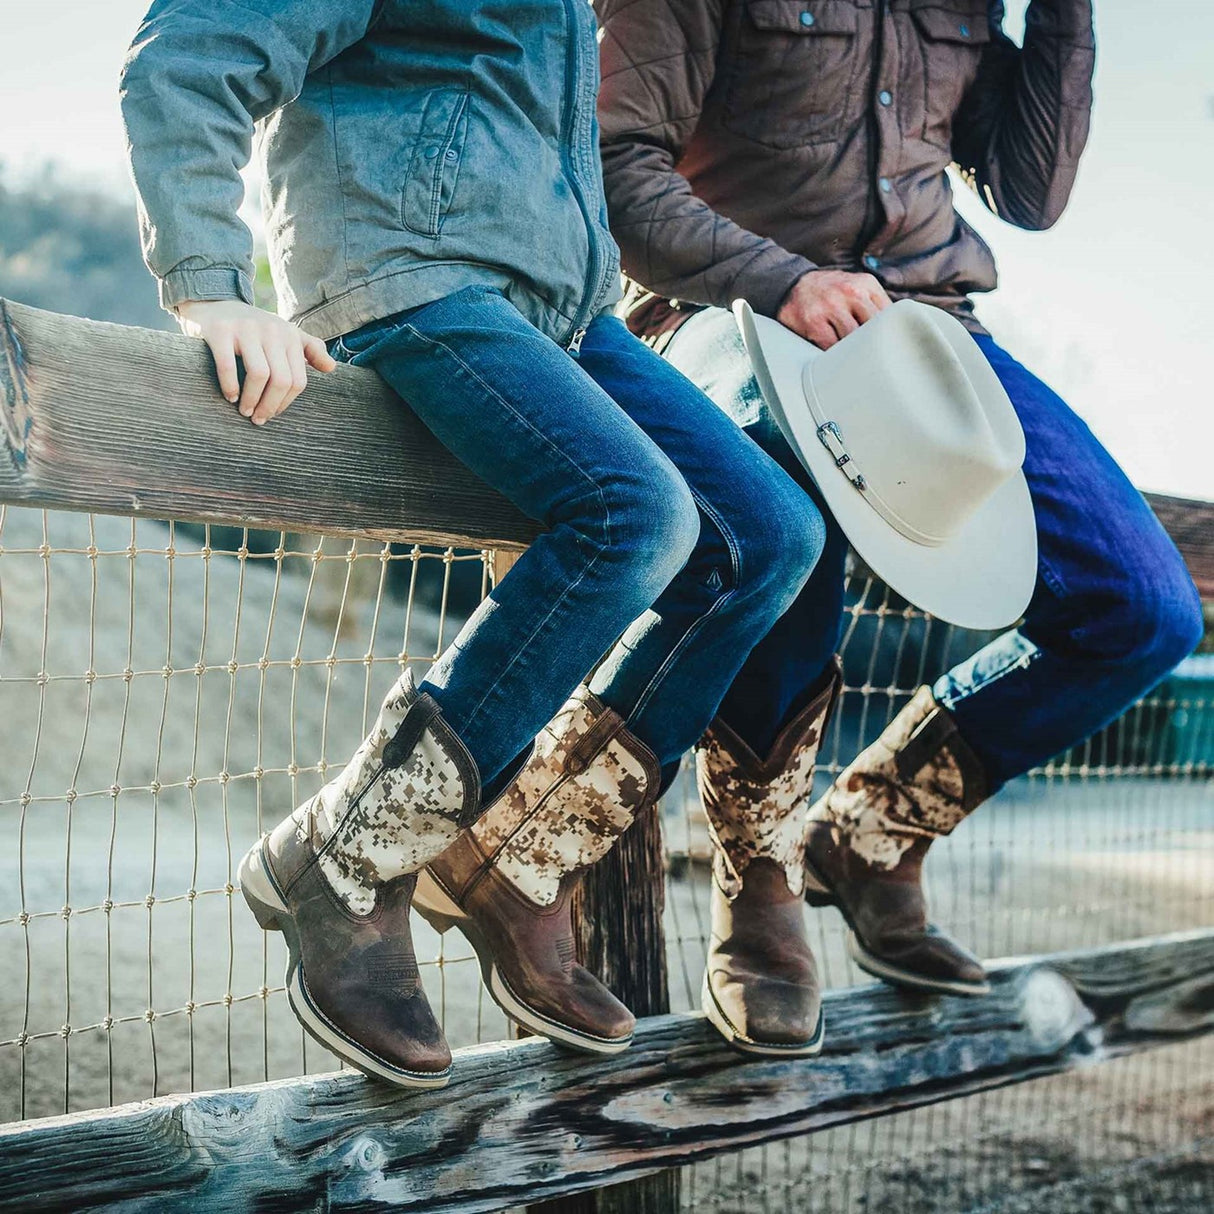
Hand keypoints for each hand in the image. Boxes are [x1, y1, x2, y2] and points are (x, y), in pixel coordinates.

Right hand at [176, 299, 336, 424]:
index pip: (297, 380)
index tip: (273, 414)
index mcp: (290, 336)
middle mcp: (271, 330)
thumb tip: (332, 368)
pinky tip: (230, 397)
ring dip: (252, 400)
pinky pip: (228, 366)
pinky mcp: (220, 330)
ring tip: (245, 411)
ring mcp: (246, 329)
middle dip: (270, 405)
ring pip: (259, 374)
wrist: (216, 304)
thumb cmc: (255, 329)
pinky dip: (230, 387)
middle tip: (258, 419)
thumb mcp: (286, 334)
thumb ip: (311, 350)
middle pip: (281, 380)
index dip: (286, 402)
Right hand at [776, 270, 891, 349]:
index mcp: (866, 283)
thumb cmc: (830, 292)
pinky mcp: (813, 321)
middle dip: (875, 345)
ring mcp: (831, 306)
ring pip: (853, 339)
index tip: (891, 347)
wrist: (792, 285)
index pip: (889, 314)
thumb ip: (876, 304)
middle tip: (876, 360)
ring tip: (855, 359)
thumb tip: (899, 329)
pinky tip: (835, 355)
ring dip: (854, 351)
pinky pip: (831, 346)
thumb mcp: (857, 287)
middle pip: (874, 328)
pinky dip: (834, 354)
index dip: (891, 333)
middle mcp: (850, 291)